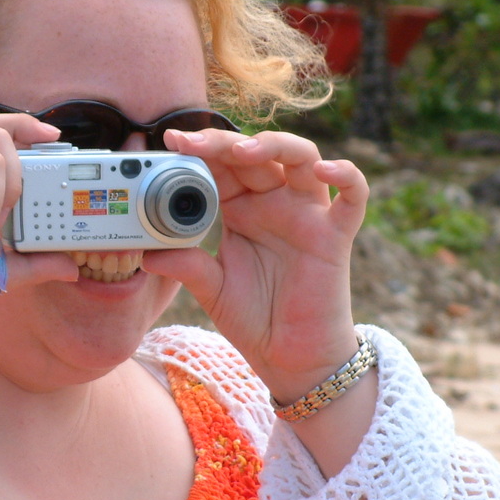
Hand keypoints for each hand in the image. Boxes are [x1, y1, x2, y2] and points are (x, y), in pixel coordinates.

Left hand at [141, 128, 367, 403]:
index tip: (171, 141)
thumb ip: (185, 266)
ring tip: (244, 151)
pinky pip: (353, 196)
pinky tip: (325, 169)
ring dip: (275, 145)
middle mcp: (275, 202)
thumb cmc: (254, 317)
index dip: (200, 149)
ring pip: (302, 157)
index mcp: (242, 208)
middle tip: (194, 142)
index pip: (222, 165)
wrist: (289, 357)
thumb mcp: (212, 288)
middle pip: (256, 153)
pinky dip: (346, 175)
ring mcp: (308, 214)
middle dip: (225, 142)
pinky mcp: (336, 235)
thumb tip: (146, 253)